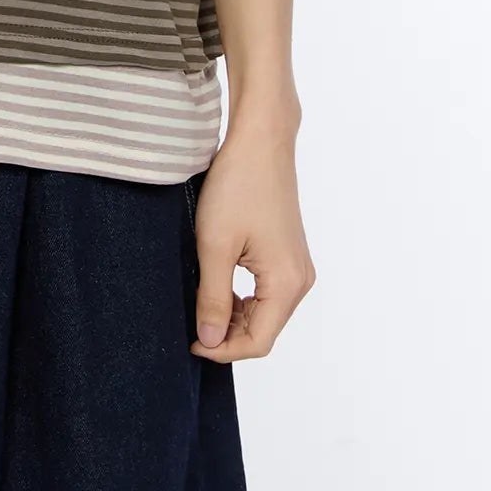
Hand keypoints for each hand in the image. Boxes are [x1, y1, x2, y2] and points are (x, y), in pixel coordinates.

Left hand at [189, 126, 315, 361]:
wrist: (260, 141)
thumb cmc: (238, 186)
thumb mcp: (215, 245)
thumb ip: (212, 298)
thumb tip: (209, 341)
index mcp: (287, 283)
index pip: (258, 342)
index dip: (222, 349)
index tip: (190, 341)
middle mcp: (300, 280)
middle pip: (263, 329)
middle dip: (226, 332)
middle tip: (189, 319)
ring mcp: (296, 265)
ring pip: (264, 311)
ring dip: (232, 313)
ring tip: (199, 297)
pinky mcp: (287, 253)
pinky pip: (265, 290)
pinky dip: (241, 296)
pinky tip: (215, 281)